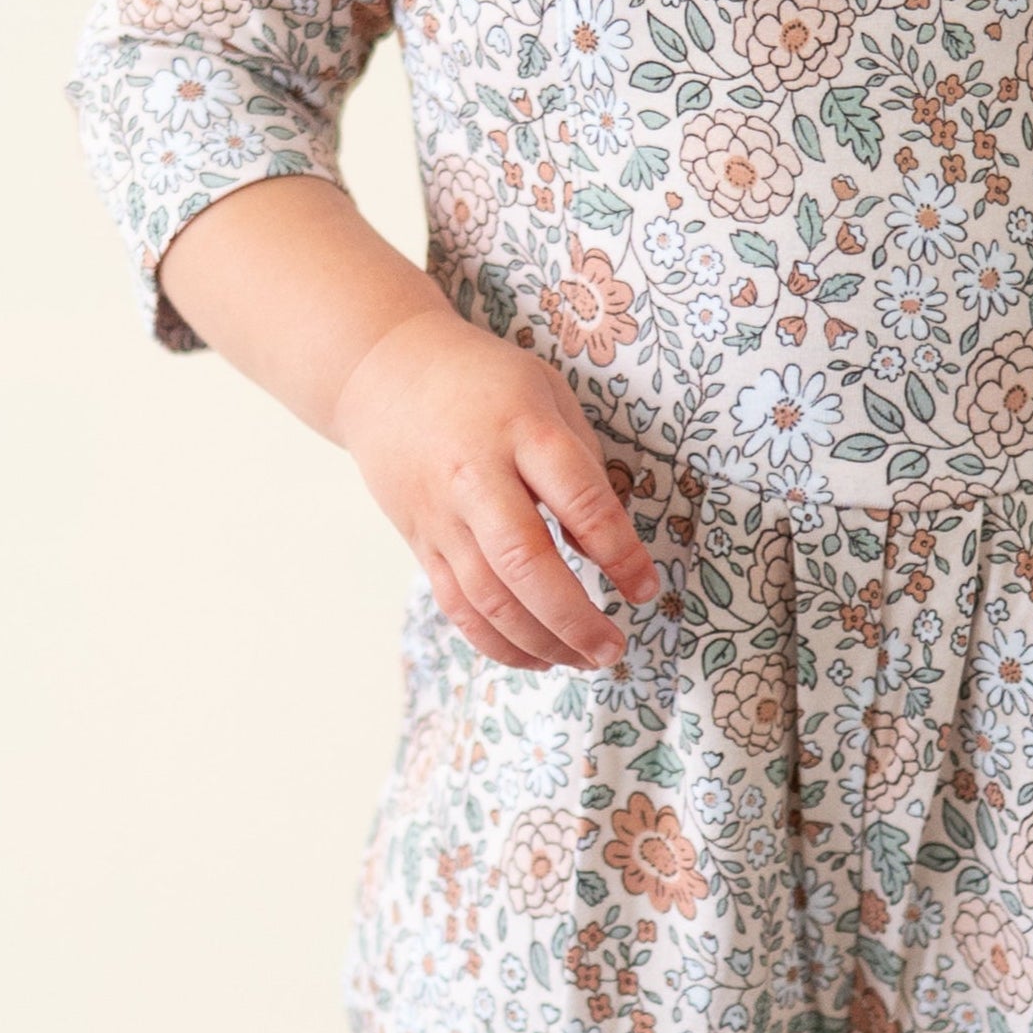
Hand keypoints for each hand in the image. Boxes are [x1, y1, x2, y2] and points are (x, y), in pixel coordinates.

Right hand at [333, 307, 659, 672]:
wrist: (386, 372)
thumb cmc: (484, 380)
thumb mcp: (547, 393)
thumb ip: (580, 462)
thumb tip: (604, 546)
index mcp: (522, 429)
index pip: (579, 498)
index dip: (619, 551)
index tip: (646, 587)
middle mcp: (477, 477)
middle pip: (525, 561)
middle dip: (574, 618)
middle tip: (614, 648)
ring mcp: (442, 515)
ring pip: (488, 597)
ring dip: (541, 641)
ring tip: (586, 659)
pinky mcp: (420, 542)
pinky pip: (457, 606)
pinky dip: (497, 643)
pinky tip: (535, 656)